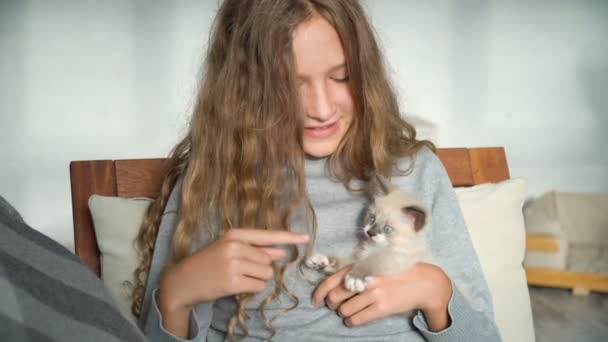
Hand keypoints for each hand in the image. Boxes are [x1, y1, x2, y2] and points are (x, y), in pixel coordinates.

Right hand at [158, 228, 308, 337]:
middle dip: (261, 268)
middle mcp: (234, 246)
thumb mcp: (229, 249)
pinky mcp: (232, 282)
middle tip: (239, 270)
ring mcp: (233, 264)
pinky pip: (258, 286)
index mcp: (234, 234)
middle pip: (268, 260)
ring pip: (266, 274)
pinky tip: (236, 286)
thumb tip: (281, 252)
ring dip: (257, 279)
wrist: (183, 281)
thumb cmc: (209, 263)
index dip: (288, 237)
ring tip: (237, 277)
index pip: (267, 235)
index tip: (306, 237)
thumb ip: (256, 249)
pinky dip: (252, 288)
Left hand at [312, 262, 451, 330]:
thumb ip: (355, 271)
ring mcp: (374, 293)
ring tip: (349, 311)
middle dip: (332, 304)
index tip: (316, 300)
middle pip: (335, 296)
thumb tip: (332, 285)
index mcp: (361, 265)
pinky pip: (356, 319)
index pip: (331, 280)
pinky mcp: (382, 307)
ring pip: (344, 310)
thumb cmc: (395, 272)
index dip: (319, 293)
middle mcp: (365, 277)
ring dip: (343, 313)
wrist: (422, 282)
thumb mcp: (374, 265)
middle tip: (336, 305)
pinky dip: (351, 322)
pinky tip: (354, 319)